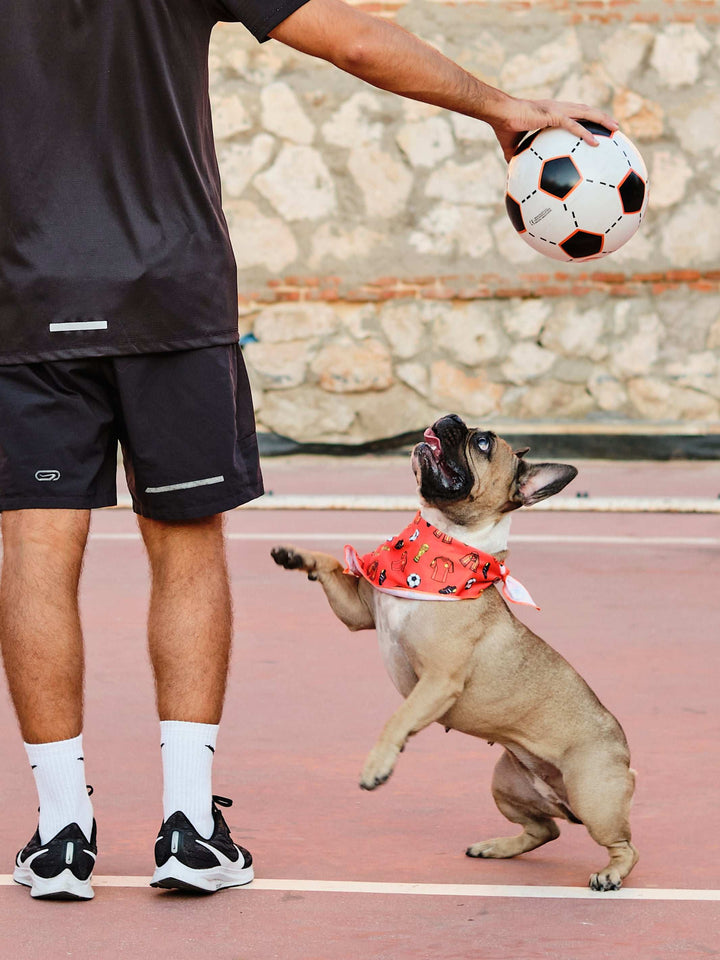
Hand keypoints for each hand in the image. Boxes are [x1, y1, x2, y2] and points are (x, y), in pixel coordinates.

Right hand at [487, 96, 618, 162]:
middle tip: (615, 127)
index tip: (598, 127)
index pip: (574, 113)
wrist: (498, 113)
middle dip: (602, 117)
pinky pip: (574, 126)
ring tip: (616, 129)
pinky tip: (596, 143)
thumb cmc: (503, 126)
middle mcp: (558, 108)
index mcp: (551, 112)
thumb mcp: (512, 146)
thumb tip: (513, 172)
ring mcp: (557, 110)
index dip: (587, 118)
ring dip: (602, 120)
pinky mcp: (553, 116)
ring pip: (586, 114)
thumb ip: (516, 157)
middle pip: (586, 110)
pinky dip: (586, 134)